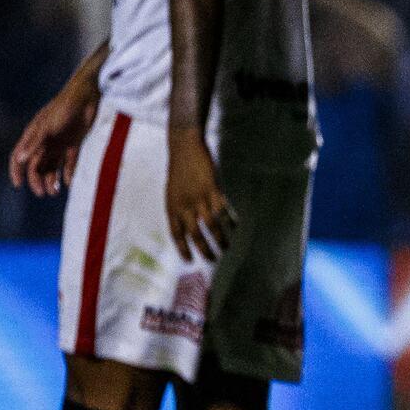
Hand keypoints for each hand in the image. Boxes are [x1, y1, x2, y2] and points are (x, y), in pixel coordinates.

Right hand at [9, 81, 98, 197]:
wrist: (86, 96)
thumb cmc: (63, 109)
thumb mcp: (47, 127)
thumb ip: (34, 143)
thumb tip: (20, 160)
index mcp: (33, 137)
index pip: (19, 157)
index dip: (16, 171)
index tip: (18, 184)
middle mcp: (44, 142)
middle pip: (36, 166)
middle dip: (37, 180)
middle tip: (43, 193)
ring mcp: (59, 143)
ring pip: (52, 166)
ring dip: (51, 179)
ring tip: (55, 192)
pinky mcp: (74, 143)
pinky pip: (69, 162)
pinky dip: (68, 172)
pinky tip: (68, 183)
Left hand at [166, 126, 235, 261]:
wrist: (184, 147)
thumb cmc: (179, 169)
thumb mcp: (172, 192)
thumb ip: (179, 209)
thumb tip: (187, 226)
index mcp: (171, 207)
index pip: (176, 234)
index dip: (183, 249)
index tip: (190, 261)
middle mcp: (184, 205)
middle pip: (195, 234)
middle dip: (205, 249)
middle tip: (213, 259)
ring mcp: (198, 198)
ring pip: (211, 225)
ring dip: (220, 238)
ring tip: (227, 248)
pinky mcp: (212, 189)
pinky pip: (223, 210)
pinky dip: (231, 220)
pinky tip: (237, 226)